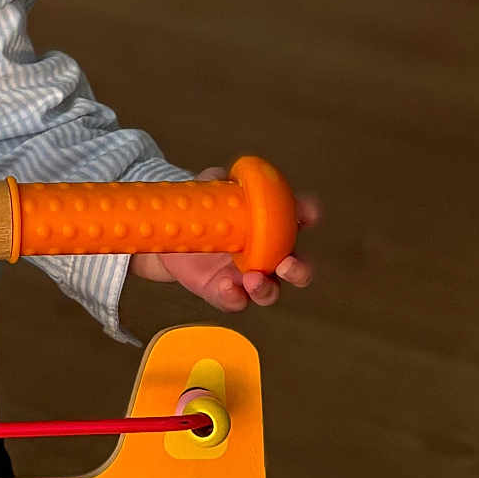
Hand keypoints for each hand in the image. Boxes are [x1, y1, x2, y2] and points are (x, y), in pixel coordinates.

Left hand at [130, 166, 319, 310]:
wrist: (171, 231)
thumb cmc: (202, 208)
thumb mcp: (211, 189)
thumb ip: (220, 180)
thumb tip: (225, 176)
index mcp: (270, 225)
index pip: (297, 217)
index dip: (307, 214)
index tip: (307, 213)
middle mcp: (266, 254)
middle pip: (296, 268)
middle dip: (299, 270)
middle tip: (287, 264)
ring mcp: (246, 276)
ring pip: (269, 291)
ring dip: (266, 288)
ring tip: (253, 280)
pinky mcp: (223, 291)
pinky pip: (235, 301)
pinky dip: (234, 297)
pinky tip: (227, 288)